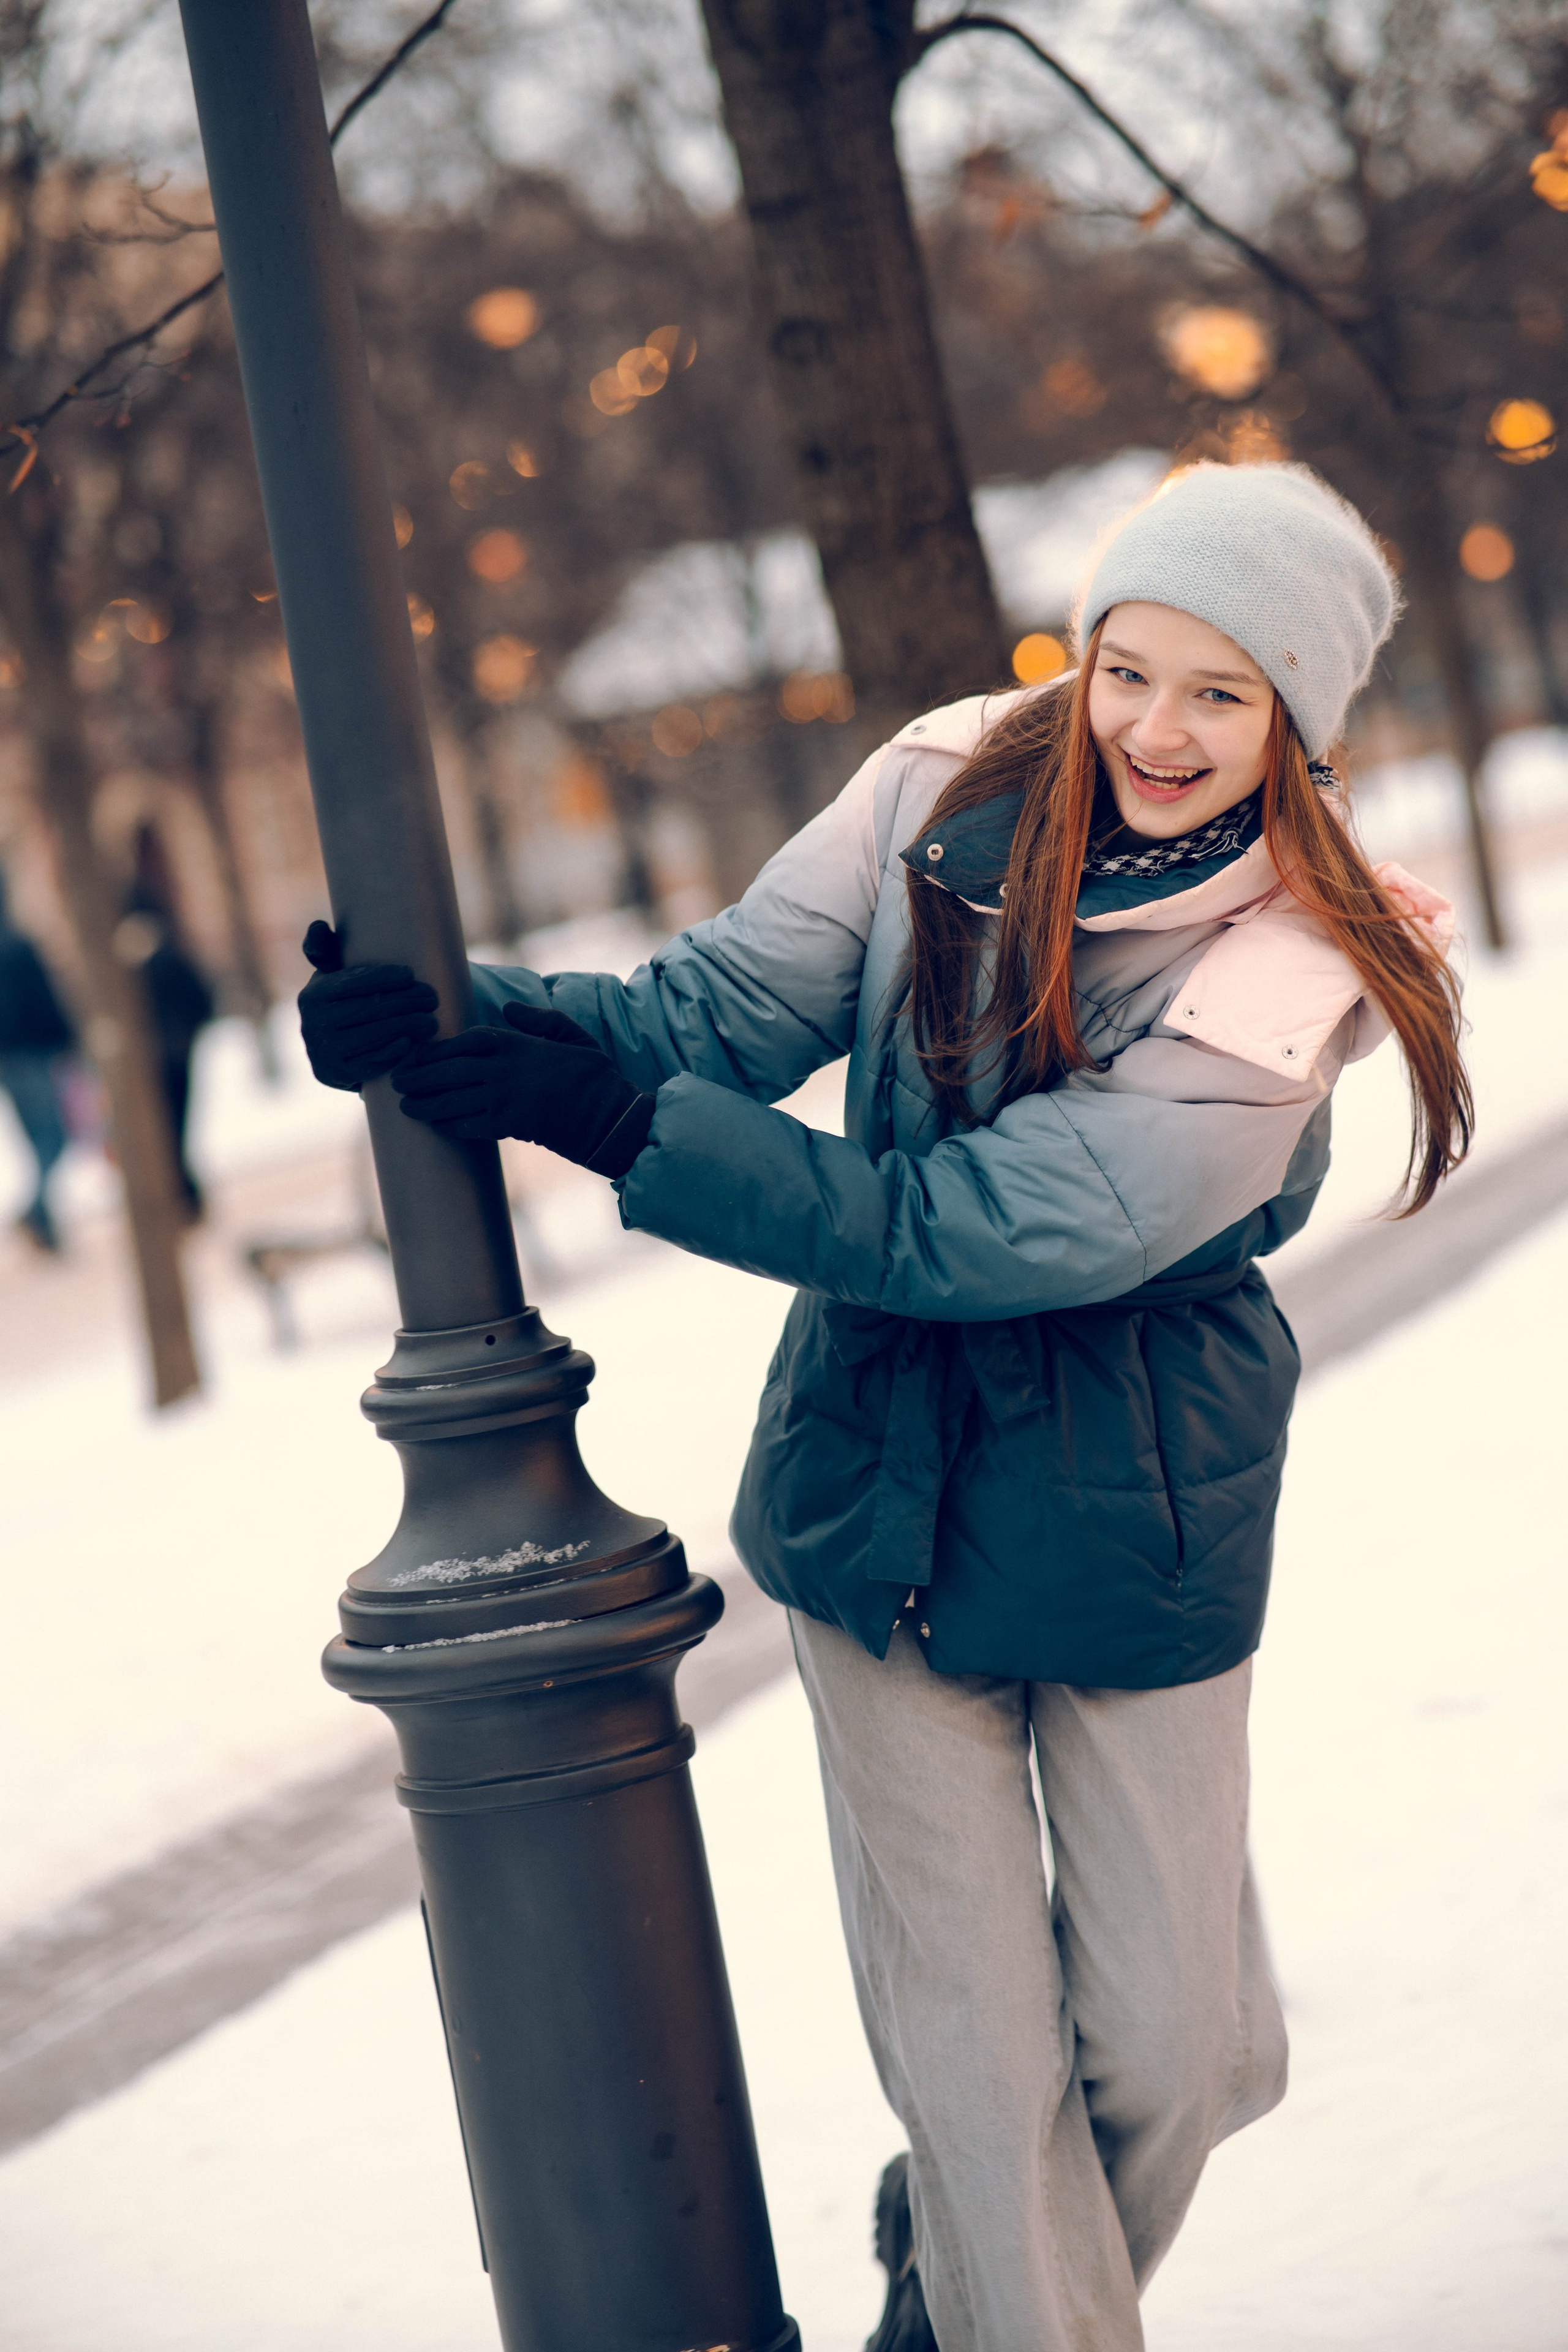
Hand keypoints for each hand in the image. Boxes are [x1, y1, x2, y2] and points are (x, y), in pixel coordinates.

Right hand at [297, 920, 438, 1090]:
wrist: (335, 1050)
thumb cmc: (343, 1002)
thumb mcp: (332, 976)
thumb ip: (325, 949)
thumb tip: (318, 926)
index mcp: (313, 996)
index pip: (351, 983)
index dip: (382, 978)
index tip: (410, 974)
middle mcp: (312, 1024)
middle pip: (367, 1009)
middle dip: (404, 1002)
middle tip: (432, 997)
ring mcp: (323, 1052)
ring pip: (372, 1035)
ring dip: (407, 1026)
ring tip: (431, 1019)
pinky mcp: (336, 1075)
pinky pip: (369, 1062)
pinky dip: (392, 1052)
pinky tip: (410, 1042)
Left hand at [390, 1003, 654, 1176]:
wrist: (607, 1116)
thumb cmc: (592, 1074)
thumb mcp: (570, 1034)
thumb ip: (538, 1020)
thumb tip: (510, 1008)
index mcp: (515, 1044)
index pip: (464, 1042)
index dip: (436, 1049)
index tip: (417, 1053)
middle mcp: (502, 1070)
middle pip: (447, 1072)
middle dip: (418, 1077)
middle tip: (397, 1082)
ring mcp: (501, 1099)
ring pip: (450, 1100)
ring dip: (424, 1104)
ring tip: (406, 1107)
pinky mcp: (506, 1126)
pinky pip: (467, 1125)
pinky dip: (448, 1125)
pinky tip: (436, 1124)